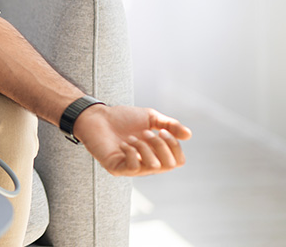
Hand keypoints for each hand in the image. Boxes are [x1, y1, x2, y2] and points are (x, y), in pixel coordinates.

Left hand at [74, 104, 191, 176]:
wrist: (96, 116)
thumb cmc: (122, 118)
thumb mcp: (150, 117)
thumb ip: (169, 125)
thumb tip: (189, 135)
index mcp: (156, 154)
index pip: (178, 161)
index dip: (174, 146)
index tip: (162, 130)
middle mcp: (146, 164)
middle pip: (169, 165)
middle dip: (160, 145)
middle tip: (145, 132)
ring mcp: (132, 168)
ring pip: (153, 167)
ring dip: (144, 147)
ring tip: (131, 137)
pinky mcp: (117, 169)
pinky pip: (134, 167)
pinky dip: (132, 153)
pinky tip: (124, 144)